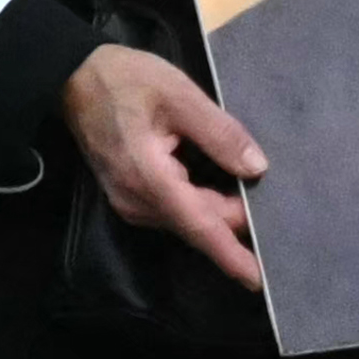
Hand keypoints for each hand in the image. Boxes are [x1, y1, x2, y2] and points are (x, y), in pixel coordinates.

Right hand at [62, 43, 275, 297]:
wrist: (75, 78)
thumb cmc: (128, 80)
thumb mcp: (181, 96)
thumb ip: (221, 134)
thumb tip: (257, 168)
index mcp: (149, 178)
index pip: (199, 226)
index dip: (231, 254)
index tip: (260, 279)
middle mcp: (137, 201)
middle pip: (197, 223)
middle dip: (237, 226)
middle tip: (282, 221)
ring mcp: (129, 201)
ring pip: (186, 219)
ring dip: (221, 218)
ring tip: (262, 211)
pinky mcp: (130, 195)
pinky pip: (174, 210)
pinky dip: (203, 208)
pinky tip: (229, 198)